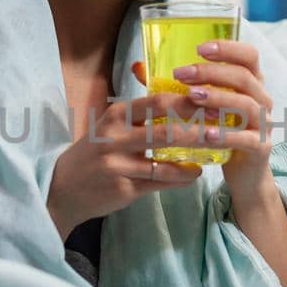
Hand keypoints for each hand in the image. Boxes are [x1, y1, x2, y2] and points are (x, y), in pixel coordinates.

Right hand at [45, 92, 205, 239]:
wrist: (63, 188)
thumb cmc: (95, 152)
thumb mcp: (112, 125)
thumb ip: (142, 113)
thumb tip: (183, 99)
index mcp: (116, 115)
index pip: (157, 102)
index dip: (188, 101)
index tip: (213, 100)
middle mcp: (115, 137)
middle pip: (164, 130)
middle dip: (198, 129)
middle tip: (223, 128)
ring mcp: (118, 164)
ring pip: (164, 159)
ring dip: (194, 156)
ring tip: (215, 152)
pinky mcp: (123, 188)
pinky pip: (159, 182)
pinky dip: (180, 178)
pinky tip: (194, 174)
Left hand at [132, 37, 275, 197]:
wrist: (244, 173)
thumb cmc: (220, 133)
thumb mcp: (203, 107)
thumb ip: (177, 86)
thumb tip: (138, 68)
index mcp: (251, 83)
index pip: (248, 56)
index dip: (228, 48)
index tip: (199, 48)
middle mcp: (262, 99)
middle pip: (243, 77)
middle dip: (211, 73)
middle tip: (181, 74)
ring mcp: (264, 123)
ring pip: (246, 105)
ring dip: (218, 98)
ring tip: (192, 97)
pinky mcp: (261, 147)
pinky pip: (246, 138)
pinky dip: (226, 135)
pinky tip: (207, 133)